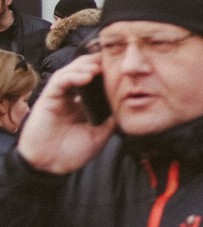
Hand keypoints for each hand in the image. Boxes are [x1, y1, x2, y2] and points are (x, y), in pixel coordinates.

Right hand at [18, 55, 115, 175]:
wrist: (51, 166)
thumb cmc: (73, 152)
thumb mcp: (100, 134)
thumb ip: (111, 118)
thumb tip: (129, 105)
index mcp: (83, 104)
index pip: (95, 82)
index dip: (107, 73)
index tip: (123, 68)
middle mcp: (71, 97)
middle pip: (83, 71)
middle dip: (97, 63)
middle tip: (113, 60)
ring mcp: (59, 97)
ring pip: (70, 72)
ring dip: (85, 66)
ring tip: (100, 66)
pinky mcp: (48, 99)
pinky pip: (59, 82)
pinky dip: (72, 76)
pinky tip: (86, 76)